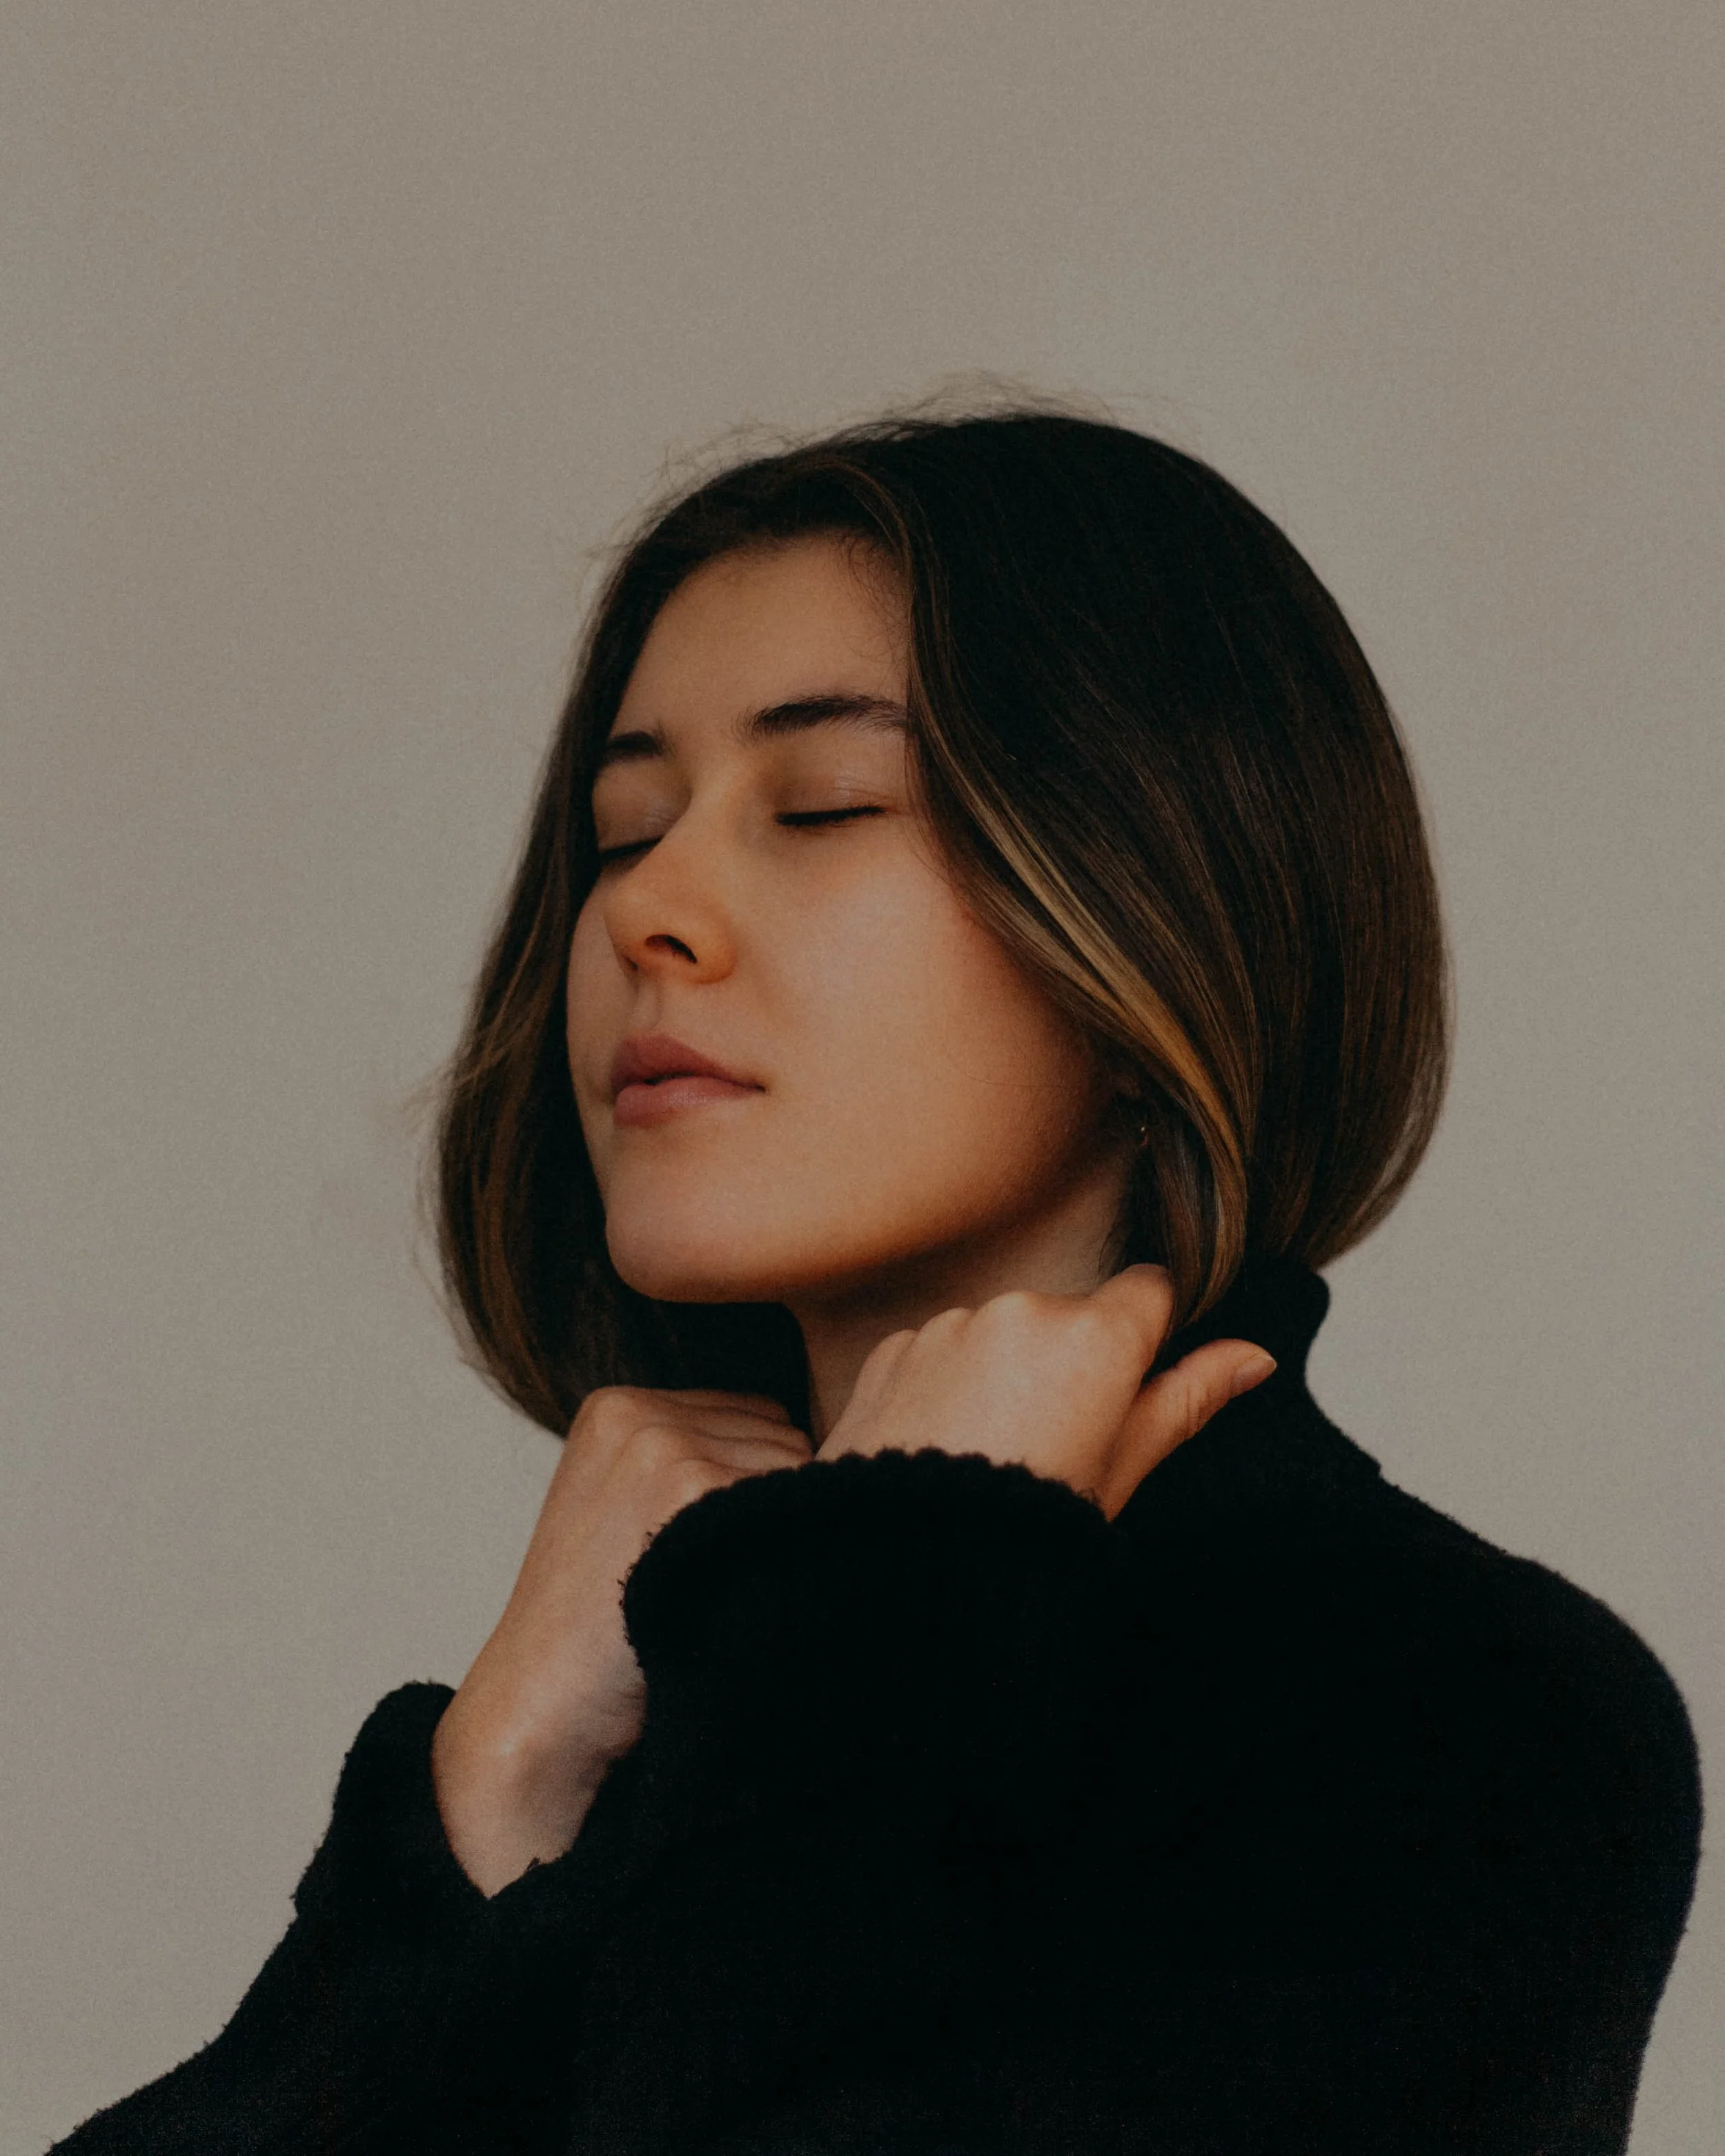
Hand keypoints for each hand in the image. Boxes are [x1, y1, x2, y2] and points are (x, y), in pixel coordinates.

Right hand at [431, 1386, 811, 1895]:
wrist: (543, 1708)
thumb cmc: (600, 1633)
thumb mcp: (623, 1512)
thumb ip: (694, 1462)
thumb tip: (822, 1444)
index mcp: (616, 1408)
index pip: (756, 1417)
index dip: (761, 1487)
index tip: (720, 1551)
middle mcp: (637, 1412)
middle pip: (784, 1436)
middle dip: (776, 1503)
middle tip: (722, 1577)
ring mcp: (660, 1444)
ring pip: (801, 1466)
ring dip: (787, 1530)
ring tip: (724, 1590)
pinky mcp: (687, 1487)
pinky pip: (797, 1505)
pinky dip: (788, 1556)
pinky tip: (740, 1599)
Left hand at [818, 1263, 1274, 1520]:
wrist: (907, 1566)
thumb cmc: (1026, 1529)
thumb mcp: (1122, 1471)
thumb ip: (1187, 1399)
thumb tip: (1254, 1357)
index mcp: (1094, 1338)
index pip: (1150, 1288)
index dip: (1150, 1331)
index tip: (1135, 1377)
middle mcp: (1021, 1310)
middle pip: (1070, 1315)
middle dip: (1071, 1361)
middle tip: (1057, 1439)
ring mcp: (951, 1324)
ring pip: (1001, 1331)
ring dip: (1005, 1371)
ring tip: (992, 1448)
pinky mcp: (895, 1347)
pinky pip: (940, 1348)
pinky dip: (948, 1383)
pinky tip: (944, 1441)